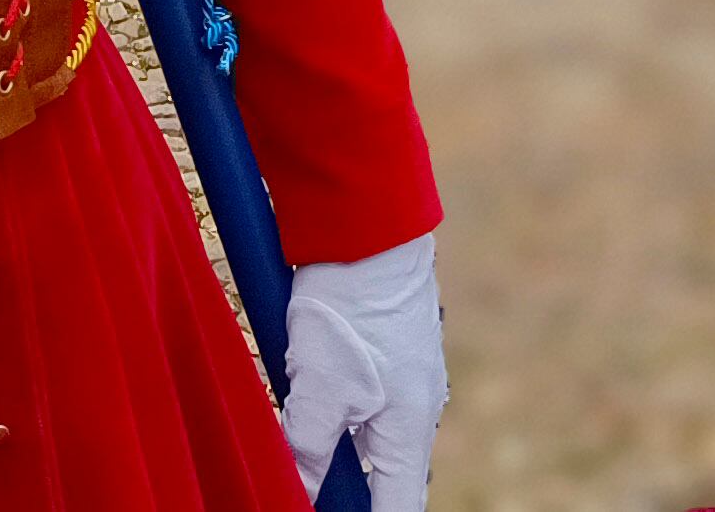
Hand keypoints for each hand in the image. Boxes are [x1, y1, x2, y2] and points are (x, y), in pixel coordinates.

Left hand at [281, 231, 448, 511]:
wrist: (367, 230)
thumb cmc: (351, 310)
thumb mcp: (320, 388)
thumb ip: (308, 451)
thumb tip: (298, 494)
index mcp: (411, 431)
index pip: (397, 509)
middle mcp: (416, 411)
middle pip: (383, 478)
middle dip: (344, 488)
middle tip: (306, 487)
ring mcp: (404, 381)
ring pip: (366, 438)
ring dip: (334, 447)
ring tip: (301, 435)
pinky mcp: (386, 354)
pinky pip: (361, 401)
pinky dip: (333, 410)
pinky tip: (305, 390)